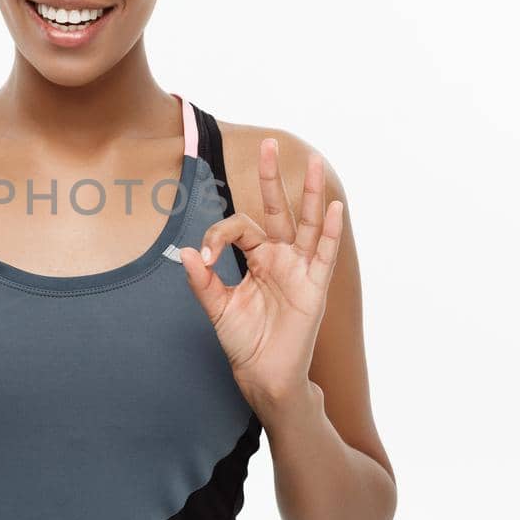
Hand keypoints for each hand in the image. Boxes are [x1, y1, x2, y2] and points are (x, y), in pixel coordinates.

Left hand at [177, 138, 343, 412]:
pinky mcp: (314, 287)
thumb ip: (203, 281)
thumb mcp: (218, 309)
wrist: (265, 376)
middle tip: (268, 143)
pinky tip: (333, 206)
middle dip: (273, 178)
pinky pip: (324, 254)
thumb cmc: (245, 343)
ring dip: (309, 194)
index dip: (219, 235)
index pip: (240, 228)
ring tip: (313, 163)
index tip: (205, 257)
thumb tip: (186, 252)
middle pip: (278, 209)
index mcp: (256, 259)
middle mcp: (279, 258)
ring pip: (306, 223)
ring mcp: (299, 269)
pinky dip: (330, 231)